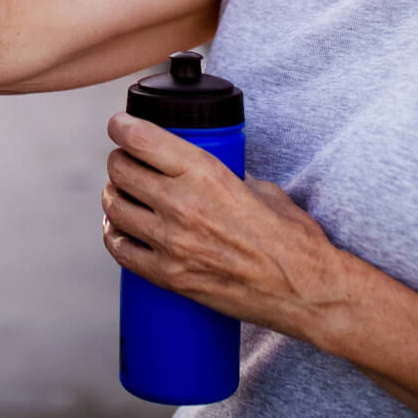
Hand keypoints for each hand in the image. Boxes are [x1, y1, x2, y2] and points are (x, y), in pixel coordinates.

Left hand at [101, 113, 345, 339]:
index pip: (141, 139)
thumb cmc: (290, 239)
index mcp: (206, 174)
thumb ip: (228, 175)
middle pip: (122, 171)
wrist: (303, 291)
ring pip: (115, 208)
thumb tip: (205, 171)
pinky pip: (121, 250)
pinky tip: (119, 229)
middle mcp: (182, 204)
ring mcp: (172, 243)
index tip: (118, 126)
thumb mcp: (261, 188)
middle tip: (125, 162)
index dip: (121, 127)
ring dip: (114, 196)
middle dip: (119, 161)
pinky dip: (114, 235)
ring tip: (121, 194)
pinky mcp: (169, 276)